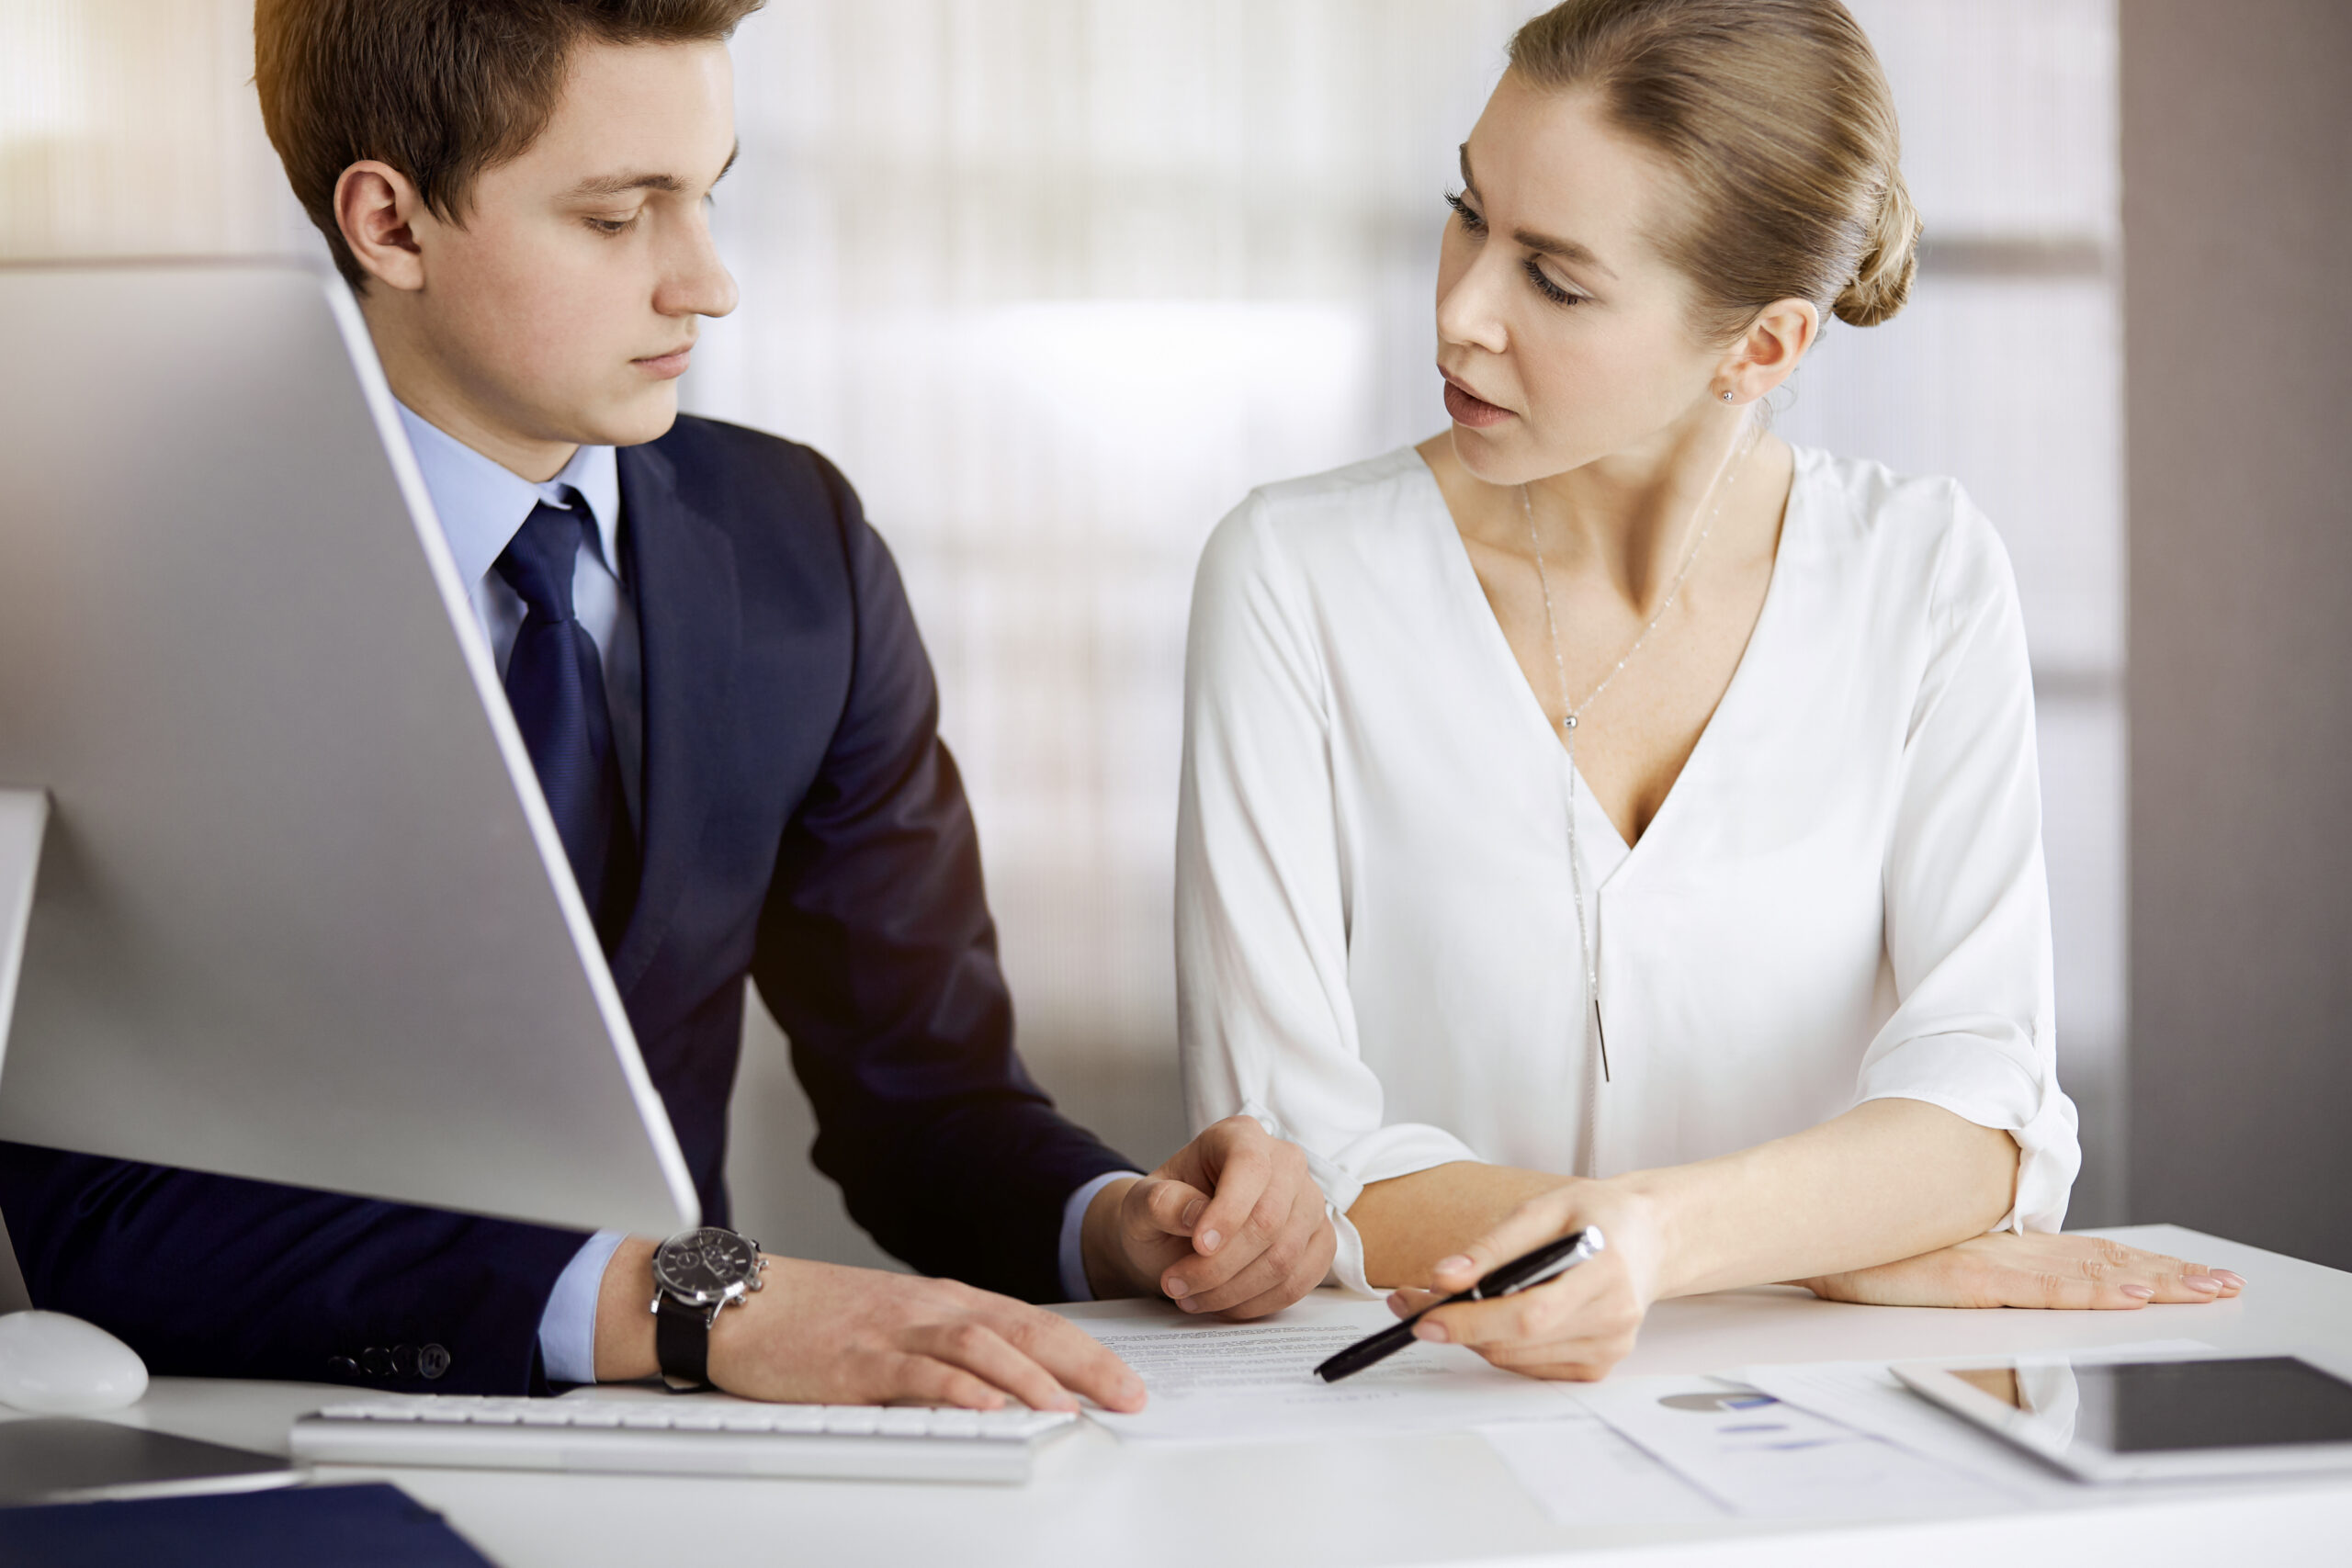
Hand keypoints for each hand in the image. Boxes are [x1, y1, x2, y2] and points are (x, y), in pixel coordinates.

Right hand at [597, 1241, 1146, 1410]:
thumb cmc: (816, 1318)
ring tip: (1070, 1406)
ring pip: (978, 1347)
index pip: (1033, 1322)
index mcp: (946, 1302)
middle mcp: (931, 1309)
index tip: (1128, 1379)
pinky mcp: (857, 1360)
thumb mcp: (896, 1325)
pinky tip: (986, 1408)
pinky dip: (955, 1390)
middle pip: (1023, 1329)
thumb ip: (948, 1350)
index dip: (1087, 1350)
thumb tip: (1005, 1386)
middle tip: (1128, 1395)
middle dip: (1083, 1364)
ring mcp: (895, 1331)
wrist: (742, 1301)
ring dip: (1029, 1377)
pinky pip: (915, 1373)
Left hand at [1081, 1115, 1336, 1318]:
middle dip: (1221, 1265)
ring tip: (1193, 1297)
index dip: (1228, 1212)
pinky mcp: (1318, 1239)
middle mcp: (1285, 1161)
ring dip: (1234, 1290)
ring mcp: (1309, 1201)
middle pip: (1269, 1220)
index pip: (1250, 1168)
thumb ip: (1161, 1203)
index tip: (1198, 1247)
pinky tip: (1226, 1304)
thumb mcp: (1140, 1203)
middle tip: (1176, 1284)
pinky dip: (1260, 1302)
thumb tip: (1197, 1216)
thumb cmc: (1163, 1212)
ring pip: (1285, 1256)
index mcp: (1240, 1136)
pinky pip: (1301, 1280)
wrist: (1179, 1237)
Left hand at [1385, 1179, 1661, 1381]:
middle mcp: (1613, 1318)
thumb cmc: (1597, 1215)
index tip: (1425, 1318)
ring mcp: (1609, 1348)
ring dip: (1472, 1337)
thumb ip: (1493, 1245)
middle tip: (1412, 1301)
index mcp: (1605, 1270)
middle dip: (1457, 1326)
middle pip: (1517, 1341)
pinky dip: (1500, 1345)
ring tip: (1445, 1304)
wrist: (1649, 1236)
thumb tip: (1444, 1278)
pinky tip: (1489, 1318)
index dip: (1473, 1321)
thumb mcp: (1544, 1208)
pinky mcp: (1599, 1365)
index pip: (1529, 1313)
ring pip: (1516, 1358)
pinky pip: (1531, 1367)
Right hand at [1796, 1232, 2247, 1308]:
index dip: (2147, 1264)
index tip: (2195, 1275)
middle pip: (2107, 1259)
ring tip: (2201, 1290)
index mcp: (2008, 1250)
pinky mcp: (1967, 1277)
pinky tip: (2126, 1293)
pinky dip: (2089, 1289)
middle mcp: (2010, 1250)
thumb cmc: (1871, 1253)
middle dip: (2171, 1274)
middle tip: (2225, 1284)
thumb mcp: (1935, 1267)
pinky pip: (2039, 1287)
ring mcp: (1991, 1261)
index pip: (2094, 1255)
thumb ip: (1982, 1274)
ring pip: (2089, 1269)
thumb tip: (2013, 1287)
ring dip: (2152, 1280)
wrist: (1817, 1235)